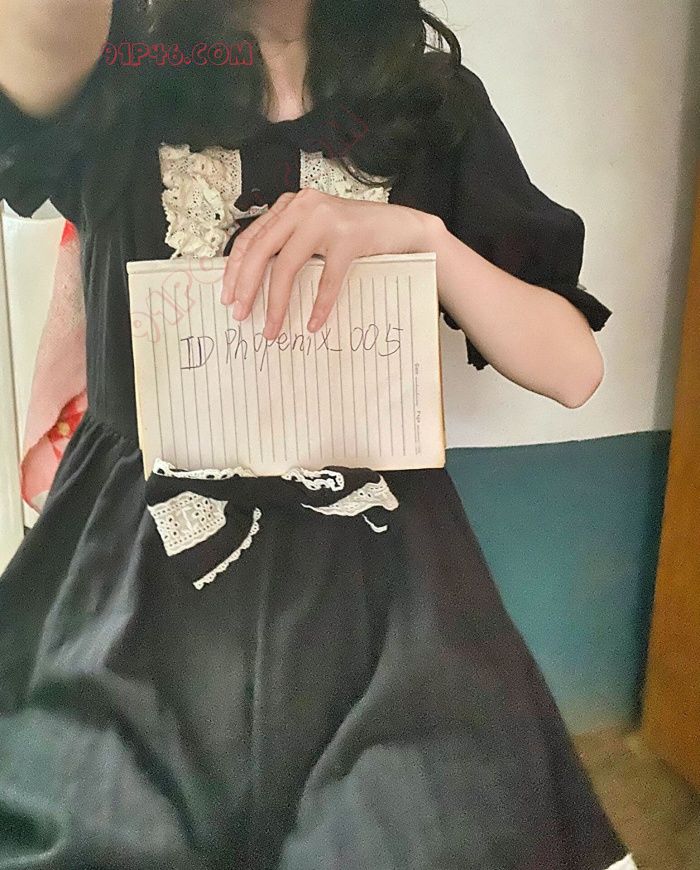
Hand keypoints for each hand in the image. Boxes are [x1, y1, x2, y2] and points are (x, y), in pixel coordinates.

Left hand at [220, 188, 443, 339]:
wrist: (401, 227)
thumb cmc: (356, 235)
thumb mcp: (315, 232)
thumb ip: (289, 244)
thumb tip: (253, 282)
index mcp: (291, 205)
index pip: (252, 237)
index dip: (235, 269)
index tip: (228, 296)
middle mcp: (304, 207)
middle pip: (263, 250)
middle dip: (247, 286)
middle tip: (239, 314)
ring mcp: (327, 220)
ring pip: (289, 265)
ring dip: (276, 302)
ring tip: (271, 328)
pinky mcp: (350, 238)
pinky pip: (328, 279)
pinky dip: (319, 305)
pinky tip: (313, 323)